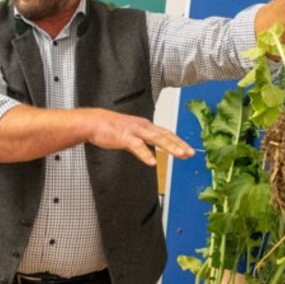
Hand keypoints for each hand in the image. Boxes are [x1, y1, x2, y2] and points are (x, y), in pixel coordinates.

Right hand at [80, 108, 194, 165]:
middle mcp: (143, 126)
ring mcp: (135, 131)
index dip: (179, 141)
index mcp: (145, 126)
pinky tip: (152, 161)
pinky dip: (146, 154)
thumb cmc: (110, 128)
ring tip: (180, 154)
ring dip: (169, 147)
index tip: (189, 149)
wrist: (93, 122)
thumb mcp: (131, 132)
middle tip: (191, 153)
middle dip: (179, 144)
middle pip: (165, 135)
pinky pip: (137, 146)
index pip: (166, 133)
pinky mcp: (124, 137)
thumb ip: (142, 140)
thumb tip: (151, 150)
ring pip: (156, 138)